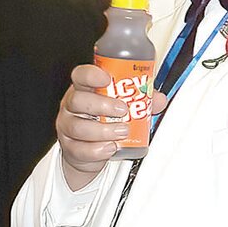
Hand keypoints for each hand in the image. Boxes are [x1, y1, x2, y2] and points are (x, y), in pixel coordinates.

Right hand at [54, 63, 167, 189]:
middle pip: (78, 100)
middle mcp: (72, 106)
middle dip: (103, 105)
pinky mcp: (70, 148)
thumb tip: (158, 99)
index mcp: (85, 89)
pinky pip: (80, 149)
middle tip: (123, 110)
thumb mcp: (122, 106)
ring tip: (122, 131)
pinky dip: (98, 149)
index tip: (107, 79)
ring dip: (103, 130)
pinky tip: (111, 147)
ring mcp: (68, 126)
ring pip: (78, 127)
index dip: (91, 75)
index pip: (81, 75)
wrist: (90, 151)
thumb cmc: (104, 121)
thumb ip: (140, 100)